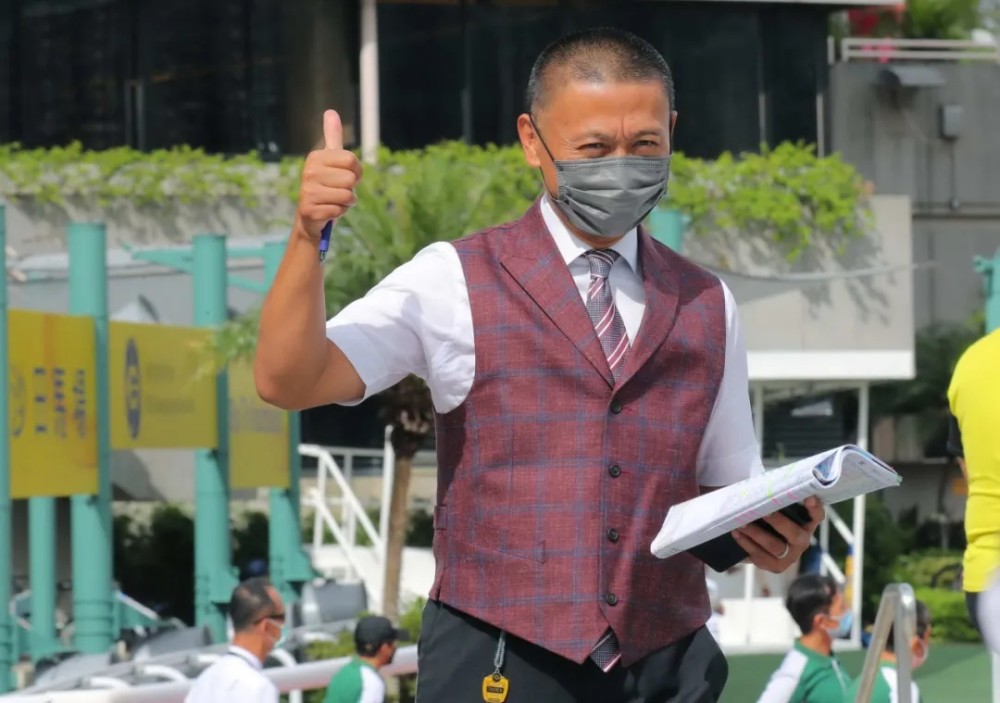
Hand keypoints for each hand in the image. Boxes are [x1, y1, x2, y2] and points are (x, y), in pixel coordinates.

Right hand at [296, 110, 362, 240]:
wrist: (311, 216)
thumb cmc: (326, 186)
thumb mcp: (330, 160)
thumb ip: (332, 136)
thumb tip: (330, 111)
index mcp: (315, 157)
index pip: (352, 160)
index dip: (356, 172)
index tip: (346, 176)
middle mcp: (309, 171)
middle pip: (350, 179)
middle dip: (351, 189)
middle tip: (338, 191)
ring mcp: (307, 191)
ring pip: (347, 196)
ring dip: (346, 202)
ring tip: (333, 201)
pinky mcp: (309, 210)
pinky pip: (339, 211)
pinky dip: (339, 213)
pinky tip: (328, 211)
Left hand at [732, 497, 824, 573]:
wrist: (754, 540)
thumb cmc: (765, 517)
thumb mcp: (771, 506)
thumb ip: (770, 498)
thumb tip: (757, 485)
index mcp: (806, 524)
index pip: (816, 515)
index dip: (815, 508)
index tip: (809, 498)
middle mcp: (802, 541)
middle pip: (795, 534)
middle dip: (778, 523)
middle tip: (764, 512)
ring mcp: (790, 556)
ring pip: (775, 547)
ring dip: (756, 534)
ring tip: (741, 523)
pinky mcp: (775, 566)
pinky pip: (760, 556)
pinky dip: (746, 543)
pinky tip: (736, 533)